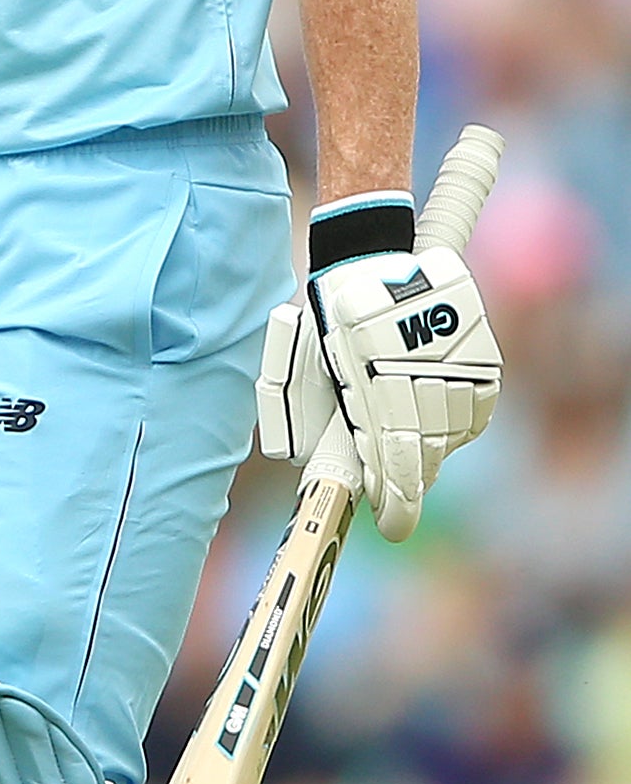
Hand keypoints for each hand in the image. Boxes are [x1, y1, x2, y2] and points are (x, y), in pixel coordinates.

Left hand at [259, 242, 500, 541]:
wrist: (373, 259)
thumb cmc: (326, 321)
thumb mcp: (300, 368)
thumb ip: (301, 420)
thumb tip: (308, 473)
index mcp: (370, 377)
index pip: (394, 456)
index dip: (395, 498)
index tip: (393, 525)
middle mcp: (420, 373)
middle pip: (425, 454)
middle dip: (405, 476)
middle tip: (390, 492)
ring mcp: (458, 368)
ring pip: (450, 436)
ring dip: (428, 446)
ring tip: (405, 435)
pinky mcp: (484, 362)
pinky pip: (472, 415)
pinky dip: (452, 423)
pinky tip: (431, 414)